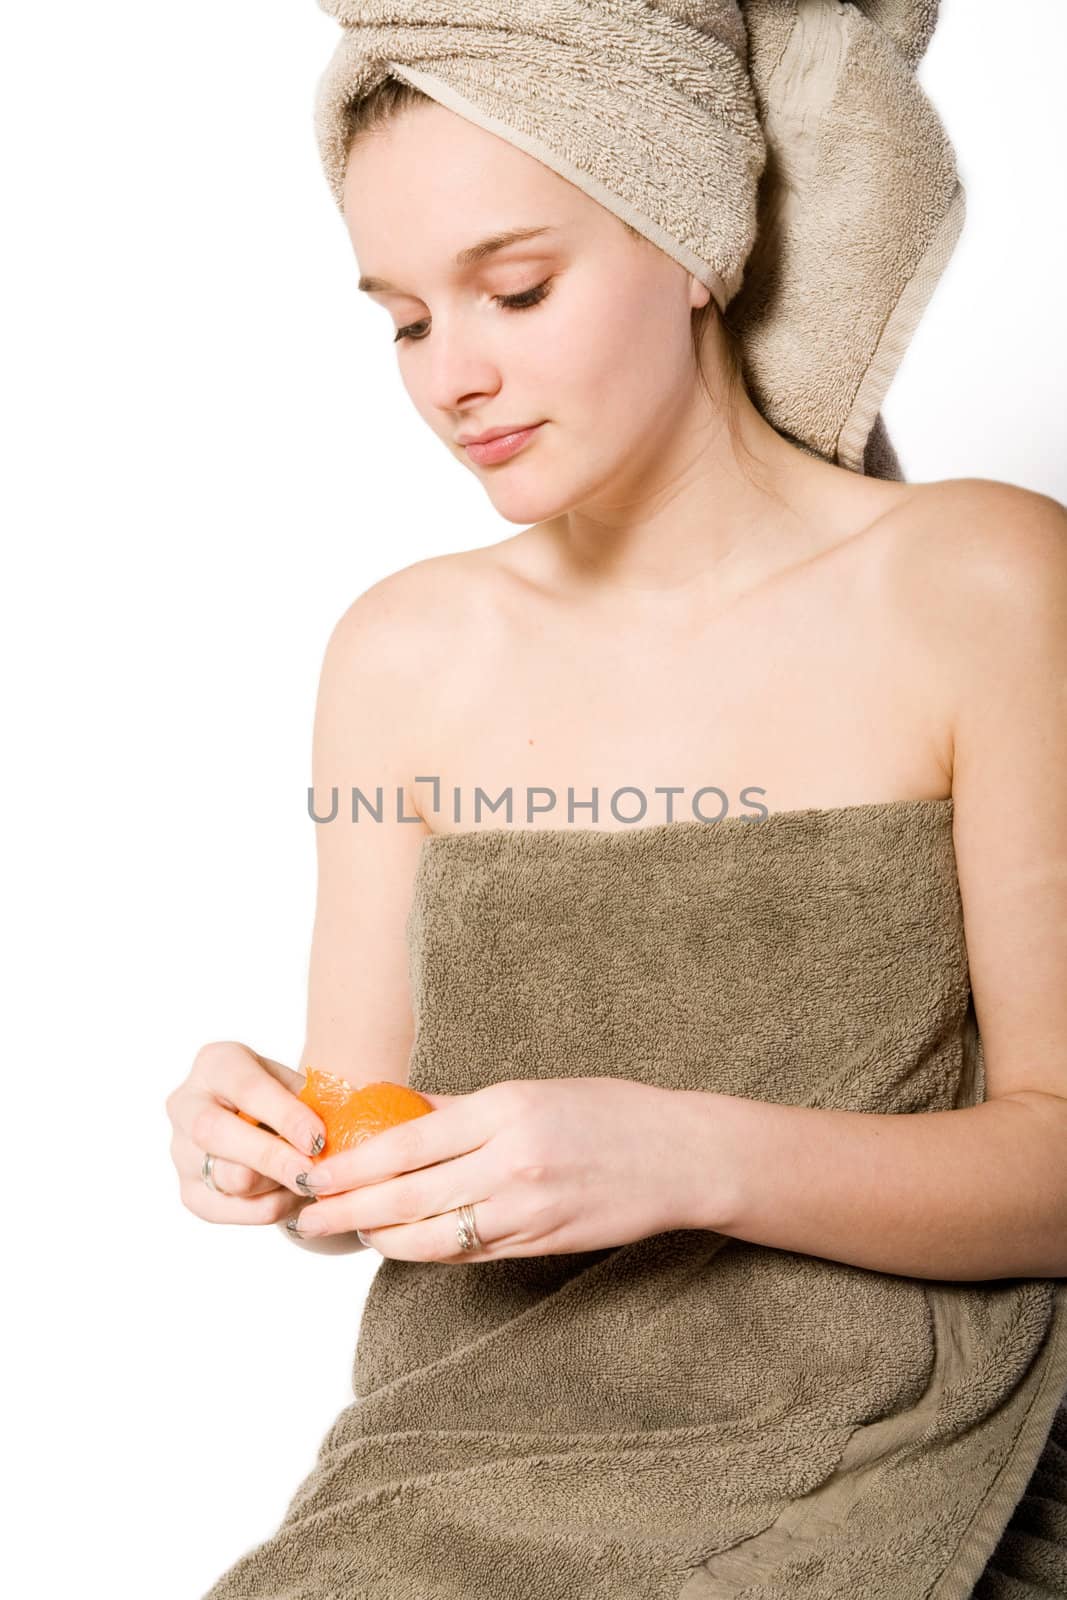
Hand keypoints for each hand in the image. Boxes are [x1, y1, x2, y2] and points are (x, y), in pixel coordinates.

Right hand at [166, 1041, 327, 1227]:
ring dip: (276, 1183)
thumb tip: (335, 1134)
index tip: (318, 1139)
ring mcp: (181, 1152)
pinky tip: (293, 1195)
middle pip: (215, 1133)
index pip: (246, 1089)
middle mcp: (186, 1104)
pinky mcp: (190, 1192)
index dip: (284, 1116)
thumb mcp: (298, 1087)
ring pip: (227, 1177)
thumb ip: (310, 1105)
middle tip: (313, 1172)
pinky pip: (232, 1210)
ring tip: (309, 1177)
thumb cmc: (285, 1098)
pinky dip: (270, 1207)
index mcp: (216, 1063)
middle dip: (271, 1157)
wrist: (262, 1123)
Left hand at [289, 1076, 696, 1260]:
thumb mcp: (533, 1090)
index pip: (406, 1143)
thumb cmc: (609, 1112)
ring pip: (431, 1236)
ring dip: (380, 1238)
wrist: (681, 1156)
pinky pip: (468, 1253)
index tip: (314, 1172)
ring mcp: (526, 1210)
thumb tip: (397, 1111)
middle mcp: (510, 1163)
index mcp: (504, 1112)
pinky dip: (427, 1252)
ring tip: (346, 1233)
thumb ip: (462, 1107)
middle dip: (346, 1210)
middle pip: (405, 1196)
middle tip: (304, 1216)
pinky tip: (402, 1245)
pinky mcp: (540, 1244)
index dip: (351, 1165)